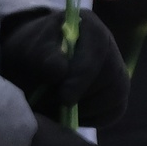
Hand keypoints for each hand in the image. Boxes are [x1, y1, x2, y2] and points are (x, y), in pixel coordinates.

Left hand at [0, 8, 128, 129]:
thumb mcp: (28, 49)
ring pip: (115, 96)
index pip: (98, 50)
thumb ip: (42, 56)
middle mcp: (110, 46)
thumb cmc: (30, 52)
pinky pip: (113, 111)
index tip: (64, 98)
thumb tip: (61, 70)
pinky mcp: (117, 93)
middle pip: (111, 76)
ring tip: (57, 112)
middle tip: (54, 108)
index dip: (83, 76)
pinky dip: (92, 119)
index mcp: (90, 26)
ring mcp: (117, 69)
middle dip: (81, 98)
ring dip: (85, 111)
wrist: (31, 64)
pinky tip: (70, 116)